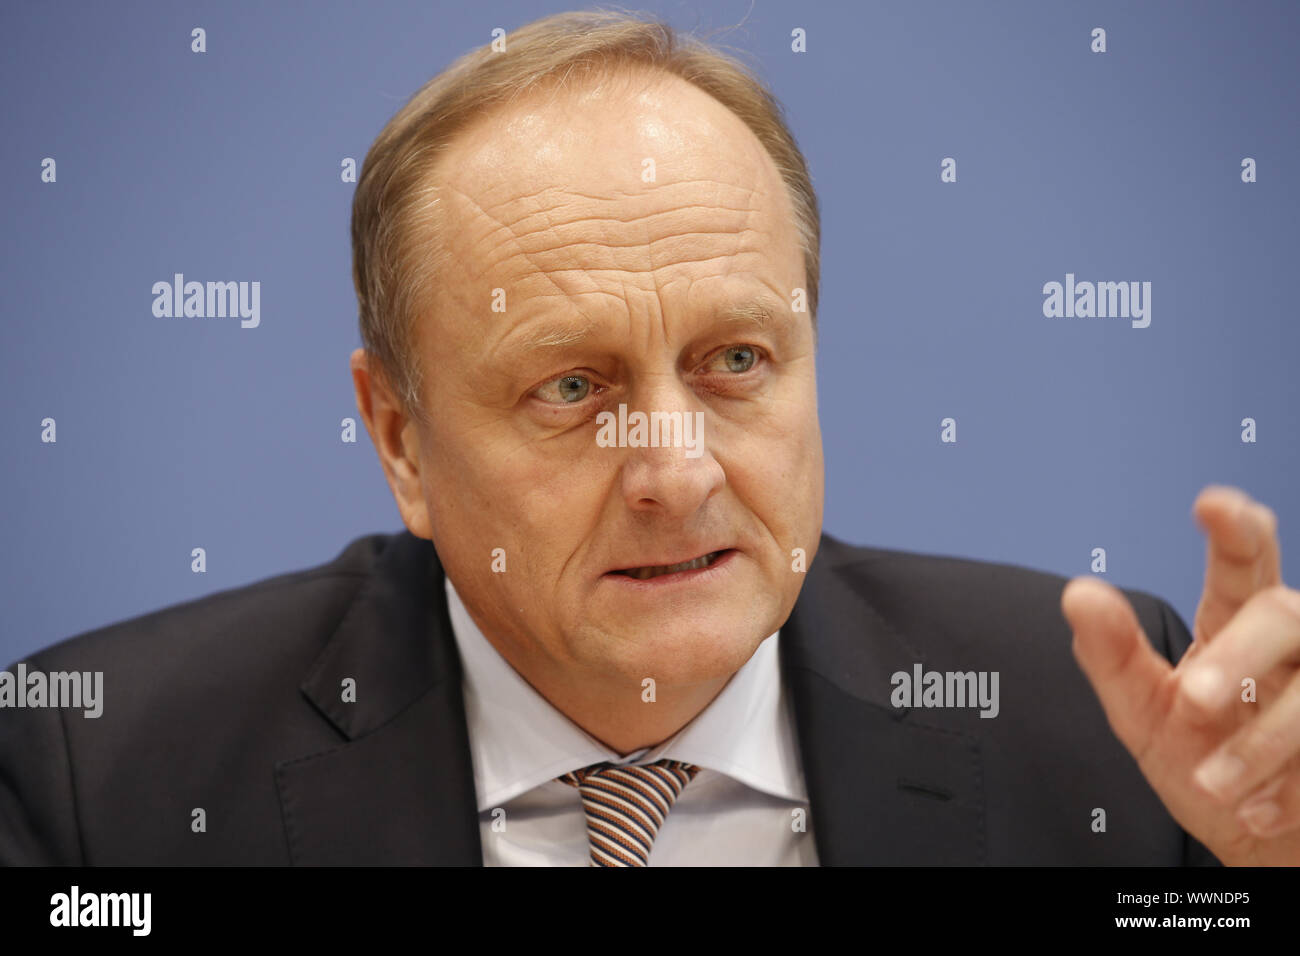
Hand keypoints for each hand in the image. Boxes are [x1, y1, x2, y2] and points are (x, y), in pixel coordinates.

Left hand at [1061, 484, 1299, 864]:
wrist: (1254, 833)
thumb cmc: (1201, 756)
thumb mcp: (1141, 710)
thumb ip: (1110, 654)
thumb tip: (1078, 593)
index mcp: (1235, 622)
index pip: (1241, 563)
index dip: (1234, 529)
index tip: (1214, 504)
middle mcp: (1291, 644)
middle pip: (1283, 613)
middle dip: (1240, 655)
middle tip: (1193, 701)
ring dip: (1259, 744)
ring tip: (1212, 783)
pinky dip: (1288, 791)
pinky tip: (1256, 810)